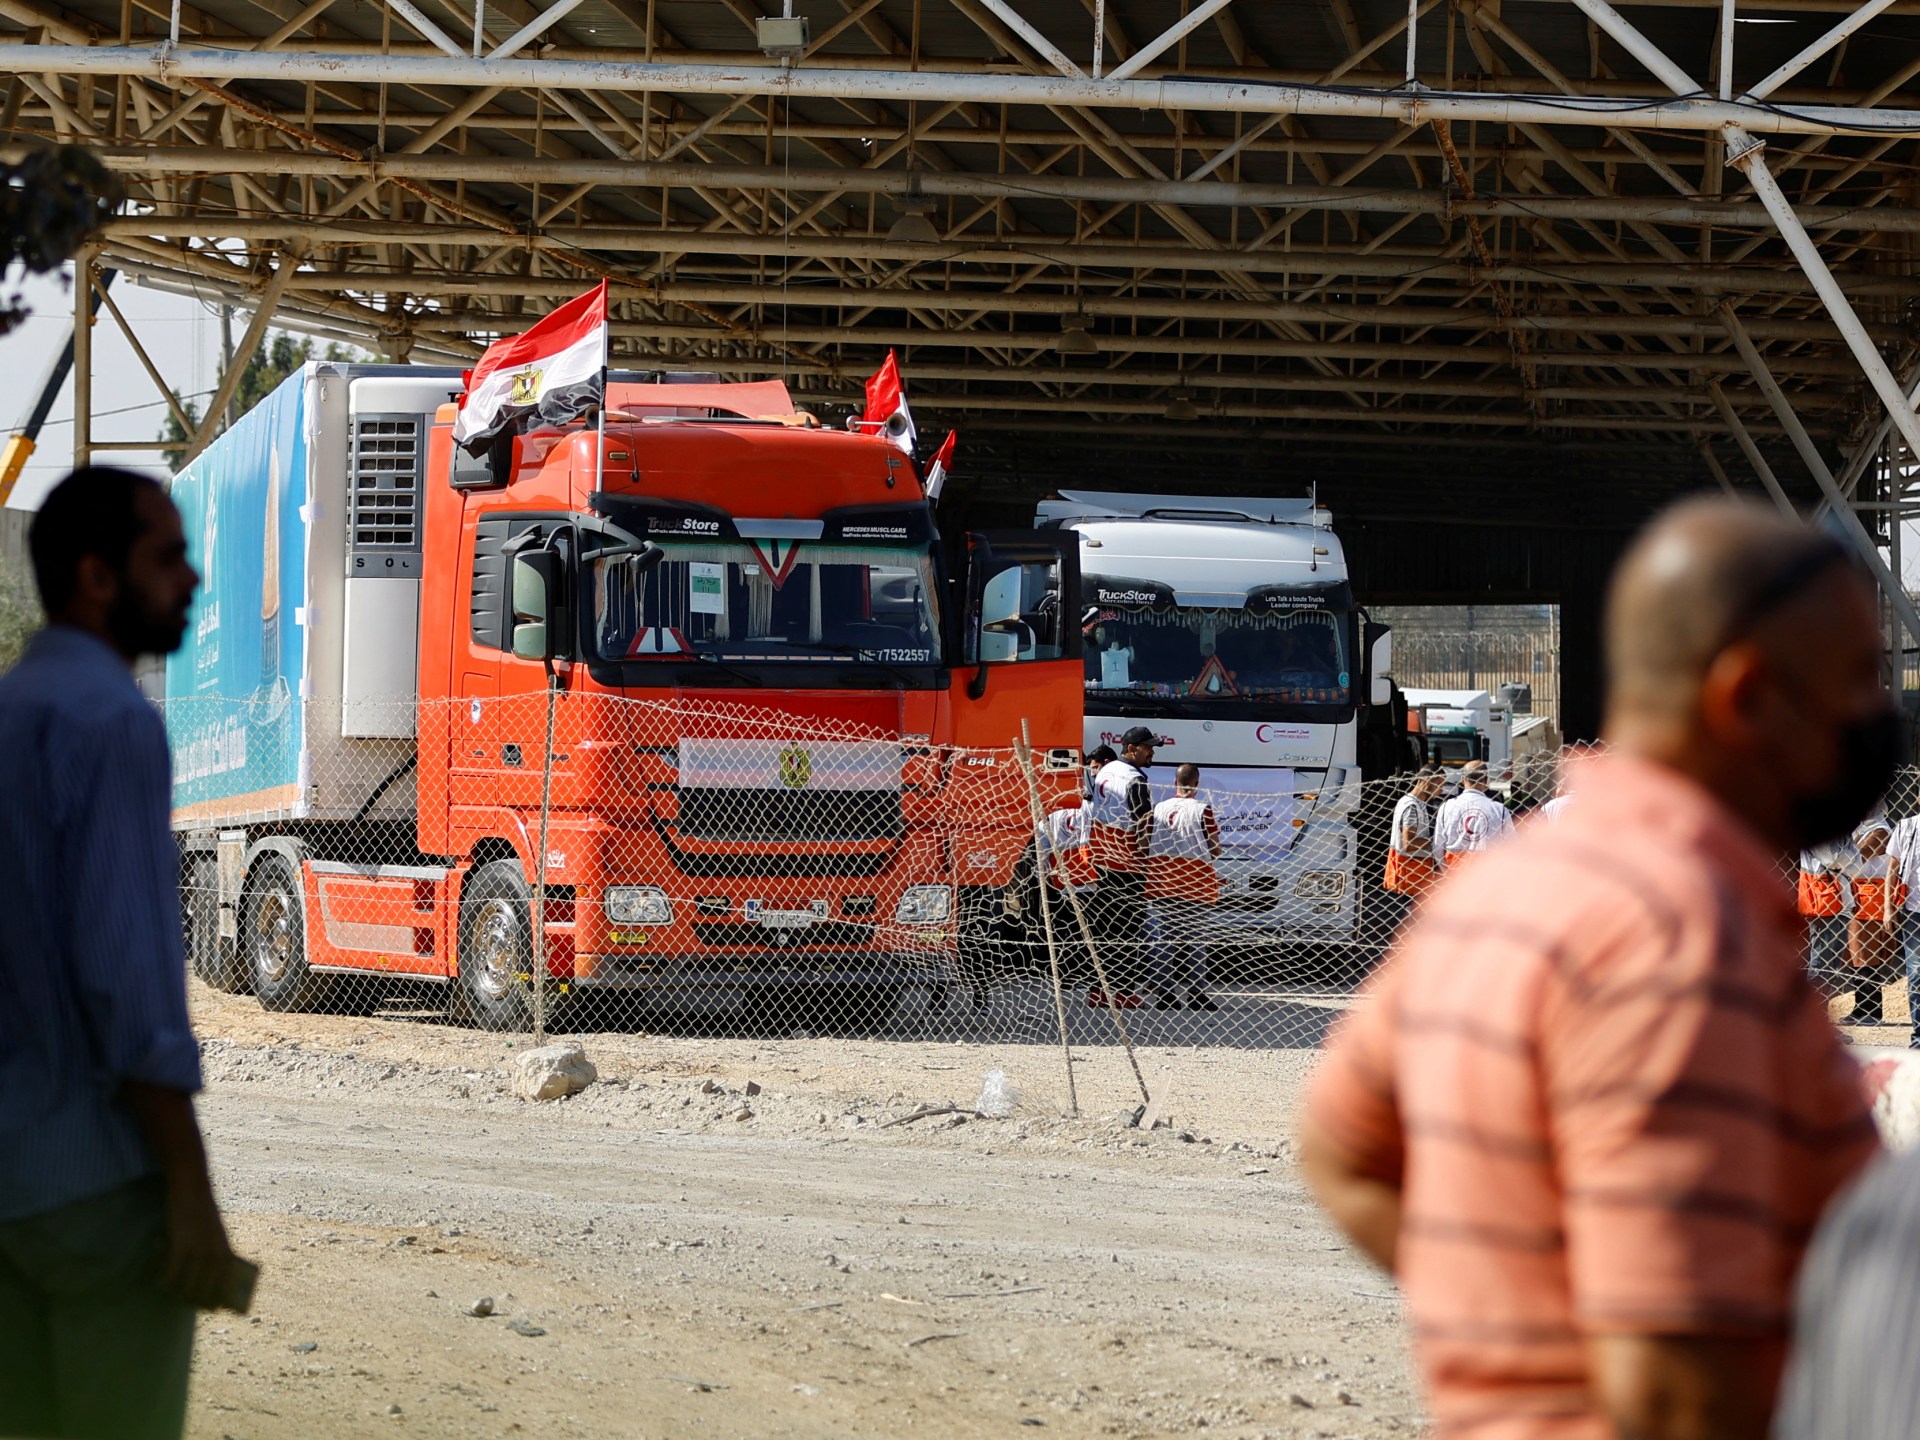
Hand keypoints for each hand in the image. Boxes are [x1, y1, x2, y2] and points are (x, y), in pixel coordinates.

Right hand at [162, 1175, 238, 1308]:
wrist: (192, 1188)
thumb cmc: (203, 1212)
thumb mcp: (216, 1232)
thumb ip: (215, 1252)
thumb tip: (208, 1278)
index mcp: (227, 1249)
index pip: (227, 1282)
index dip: (220, 1297)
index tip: (215, 1308)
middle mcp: (215, 1252)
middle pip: (207, 1287)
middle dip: (198, 1300)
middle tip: (189, 1305)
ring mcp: (198, 1250)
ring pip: (189, 1283)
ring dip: (181, 1293)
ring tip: (175, 1297)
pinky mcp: (181, 1244)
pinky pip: (172, 1271)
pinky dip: (166, 1281)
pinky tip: (161, 1284)